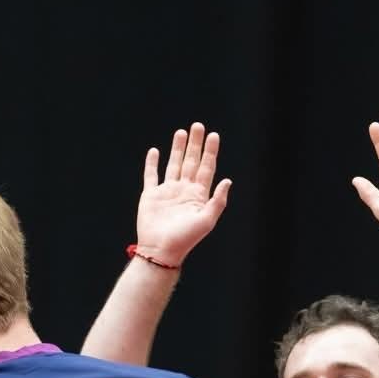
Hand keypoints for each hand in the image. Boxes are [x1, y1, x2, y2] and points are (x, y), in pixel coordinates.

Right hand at [135, 122, 231, 267]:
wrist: (161, 251)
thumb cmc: (185, 239)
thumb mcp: (206, 221)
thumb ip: (218, 201)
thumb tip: (227, 180)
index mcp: (198, 196)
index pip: (206, 168)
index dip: (210, 152)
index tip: (214, 136)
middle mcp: (183, 191)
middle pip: (191, 162)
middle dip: (195, 144)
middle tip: (198, 126)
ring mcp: (167, 192)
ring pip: (173, 165)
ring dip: (177, 149)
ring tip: (181, 132)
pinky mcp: (151, 196)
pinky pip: (151, 176)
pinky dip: (152, 164)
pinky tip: (155, 151)